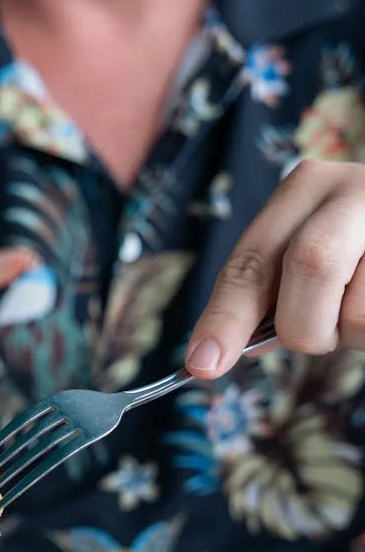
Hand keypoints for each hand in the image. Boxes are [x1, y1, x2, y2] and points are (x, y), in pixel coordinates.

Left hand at [186, 160, 364, 377]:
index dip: (226, 317)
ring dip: (353, 333)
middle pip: (311, 264)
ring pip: (358, 312)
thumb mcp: (309, 256)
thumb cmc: (352, 255)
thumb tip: (214, 352)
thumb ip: (269, 292)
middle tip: (316, 336)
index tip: (203, 364)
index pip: (253, 259)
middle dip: (305, 324)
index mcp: (308, 186)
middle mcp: (355, 188)